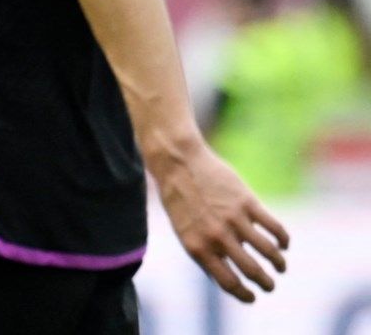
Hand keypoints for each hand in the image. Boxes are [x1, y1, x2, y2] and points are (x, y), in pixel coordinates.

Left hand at [153, 140, 288, 302]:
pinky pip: (274, 227)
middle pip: (252, 270)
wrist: (178, 164)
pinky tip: (283, 244)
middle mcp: (216, 236)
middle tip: (270, 286)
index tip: (252, 297)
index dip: (244, 295)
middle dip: (266, 283)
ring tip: (280, 266)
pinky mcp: (247, 202)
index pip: (228, 282)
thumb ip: (204, 254)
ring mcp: (233, 219)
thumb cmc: (180, 200)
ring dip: (279, 263)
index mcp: (198, 248)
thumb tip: (224, 279)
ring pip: (268, 251)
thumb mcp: (184, 232)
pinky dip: (283, 240)